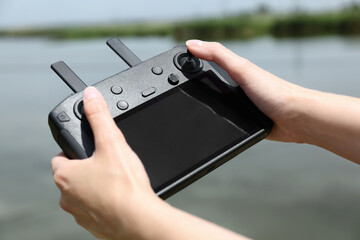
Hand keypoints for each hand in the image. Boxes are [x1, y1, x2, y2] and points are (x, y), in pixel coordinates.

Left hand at [51, 87, 159, 238]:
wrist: (140, 220)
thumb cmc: (124, 187)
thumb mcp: (112, 143)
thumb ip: (99, 116)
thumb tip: (91, 96)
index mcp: (66, 176)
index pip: (61, 157)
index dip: (75, 150)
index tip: (90, 149)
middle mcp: (67, 197)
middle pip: (73, 175)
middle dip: (88, 168)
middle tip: (108, 164)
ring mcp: (79, 213)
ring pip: (84, 193)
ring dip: (96, 186)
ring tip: (116, 181)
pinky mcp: (94, 225)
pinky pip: (95, 208)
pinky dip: (104, 202)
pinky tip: (120, 197)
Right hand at [186, 40, 308, 142]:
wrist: (294, 118)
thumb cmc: (275, 92)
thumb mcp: (242, 69)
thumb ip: (219, 56)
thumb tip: (193, 44)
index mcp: (234, 72)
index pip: (208, 62)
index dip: (191, 62)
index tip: (176, 64)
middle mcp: (236, 87)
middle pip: (209, 84)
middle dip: (193, 88)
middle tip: (177, 91)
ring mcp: (239, 104)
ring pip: (215, 103)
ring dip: (204, 107)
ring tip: (188, 108)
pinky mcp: (243, 121)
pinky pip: (224, 119)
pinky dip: (216, 121)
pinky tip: (209, 124)